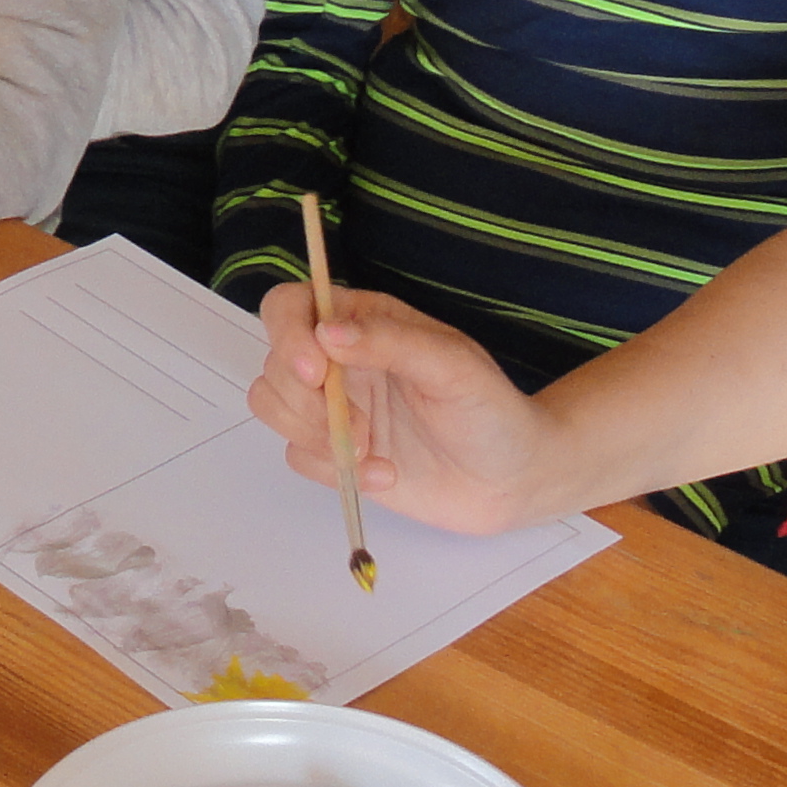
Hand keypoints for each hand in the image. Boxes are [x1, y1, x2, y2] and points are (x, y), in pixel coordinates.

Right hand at [244, 282, 573, 537]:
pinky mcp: (336, 454)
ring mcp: (336, 408)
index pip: (292, 306)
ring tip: (372, 454)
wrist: (512, 481)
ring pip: (274, 409)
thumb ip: (390, 343)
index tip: (314, 372)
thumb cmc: (492, 411)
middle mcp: (341, 360)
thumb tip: (327, 333)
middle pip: (273, 364)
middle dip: (307, 404)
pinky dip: (334, 471)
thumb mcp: (453, 367)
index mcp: (366, 322)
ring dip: (315, 438)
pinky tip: (384, 475)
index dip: (287, 334)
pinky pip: (298, 456)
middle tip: (364, 428)